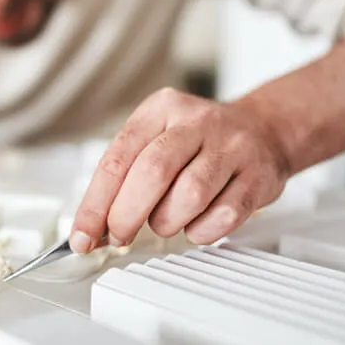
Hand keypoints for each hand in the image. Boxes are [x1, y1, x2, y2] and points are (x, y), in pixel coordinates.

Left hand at [70, 88, 290, 253]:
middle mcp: (196, 122)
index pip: (118, 157)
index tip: (83, 235)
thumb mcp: (156, 136)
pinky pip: (225, 215)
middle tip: (119, 236)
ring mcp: (231, 146)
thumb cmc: (198, 140)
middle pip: (152, 172)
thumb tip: (93, 226)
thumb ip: (124, 176)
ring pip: (189, 196)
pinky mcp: (258, 175)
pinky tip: (196, 224)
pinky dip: (202, 231)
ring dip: (166, 222)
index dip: (95, 203)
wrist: (262, 128)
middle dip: (126, 215)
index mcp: (161, 109)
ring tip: (164, 222)